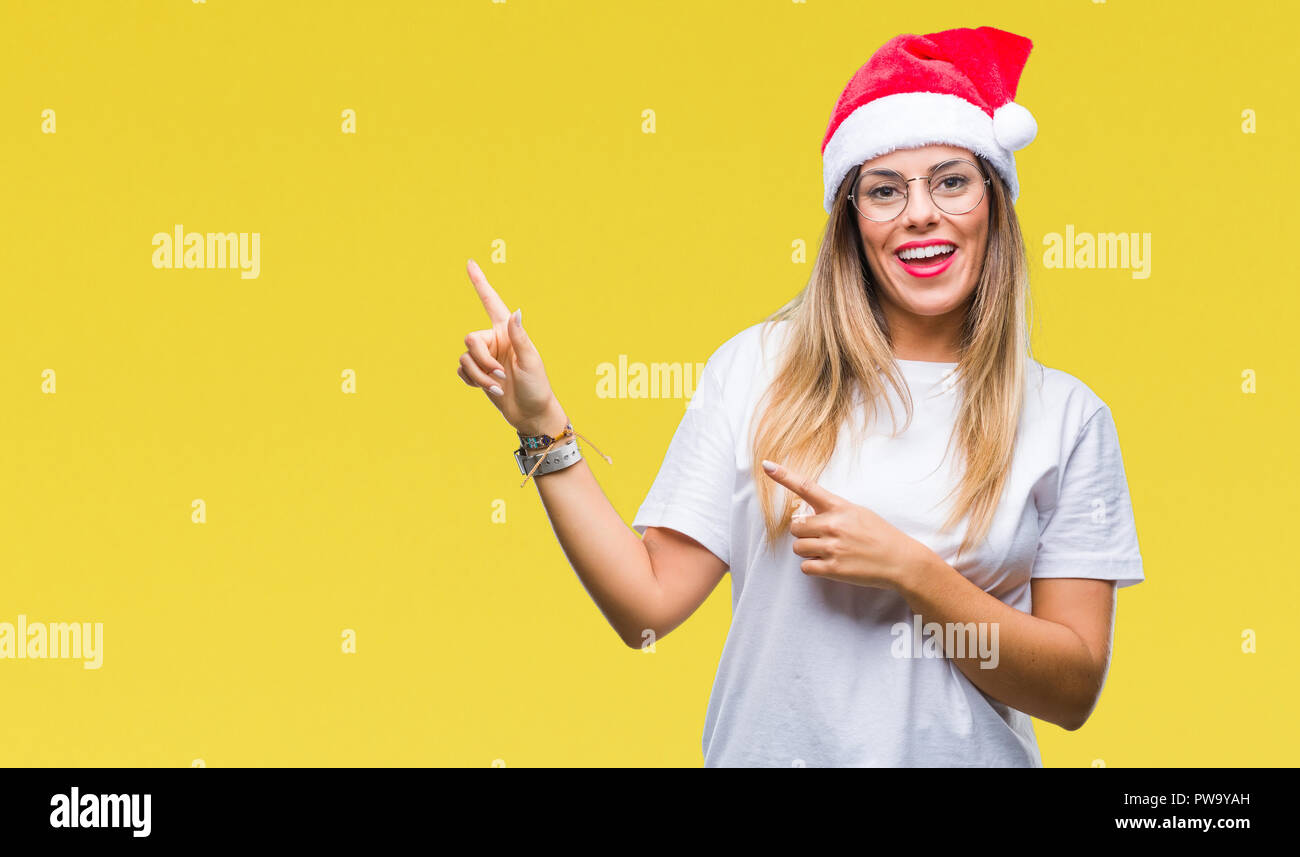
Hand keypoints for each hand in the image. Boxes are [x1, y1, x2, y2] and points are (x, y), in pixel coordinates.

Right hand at [458, 259, 566, 433]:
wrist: (531, 414)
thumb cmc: (536, 386)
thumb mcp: (530, 361)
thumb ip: (519, 337)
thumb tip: (516, 312)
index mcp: (507, 332)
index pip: (491, 302)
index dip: (480, 283)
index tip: (470, 263)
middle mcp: (494, 340)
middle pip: (470, 339)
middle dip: (481, 360)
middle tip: (499, 375)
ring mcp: (485, 357)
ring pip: (465, 358)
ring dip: (479, 375)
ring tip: (497, 386)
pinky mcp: (477, 373)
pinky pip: (462, 371)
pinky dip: (472, 381)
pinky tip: (487, 388)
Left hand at [760, 458, 933, 591]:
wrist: (901, 560)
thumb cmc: (879, 534)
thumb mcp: (858, 512)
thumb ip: (832, 511)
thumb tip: (807, 515)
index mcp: (839, 506)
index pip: (807, 487)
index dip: (784, 476)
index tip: (766, 465)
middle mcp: (833, 524)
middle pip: (795, 526)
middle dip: (803, 533)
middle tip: (822, 537)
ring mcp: (833, 547)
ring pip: (797, 547)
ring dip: (808, 550)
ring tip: (828, 551)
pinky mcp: (834, 568)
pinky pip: (805, 567)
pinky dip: (813, 567)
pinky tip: (830, 564)